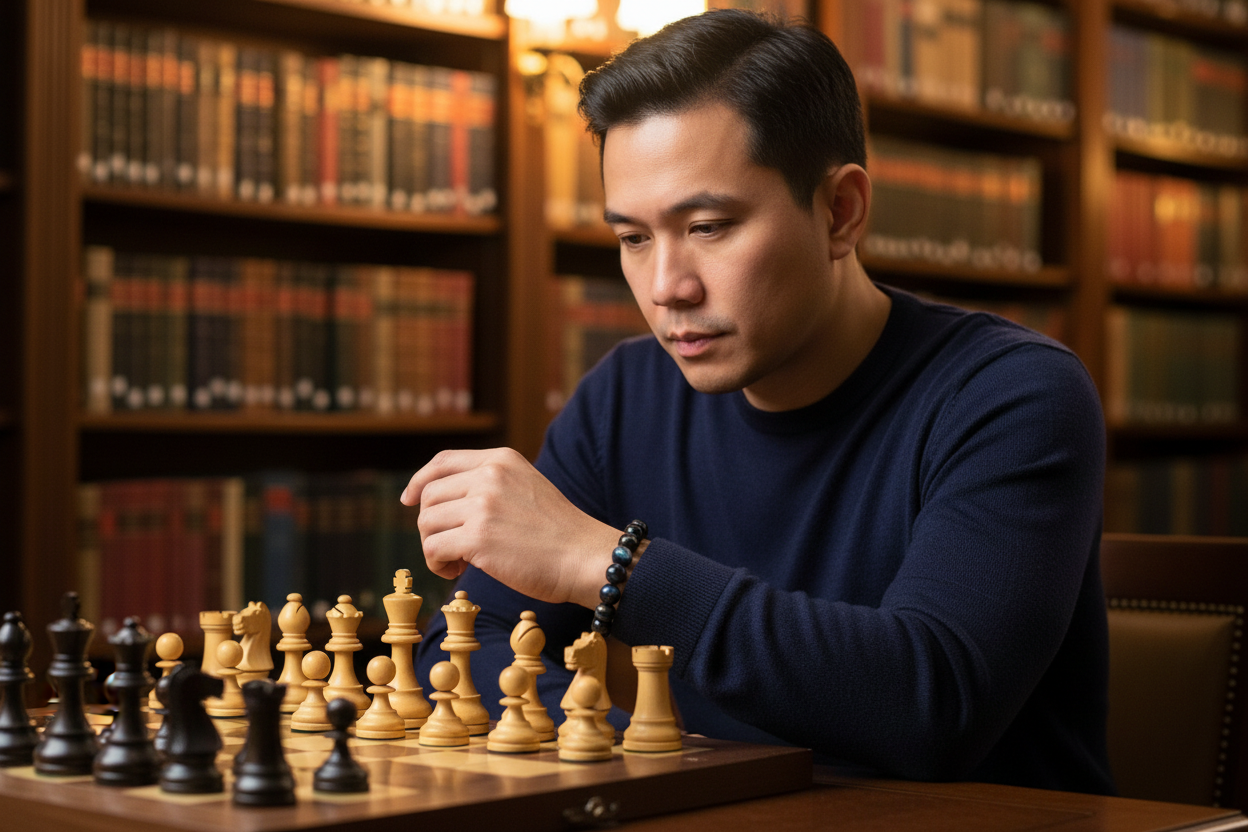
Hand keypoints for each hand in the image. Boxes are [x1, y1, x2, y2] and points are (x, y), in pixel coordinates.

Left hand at [400, 448, 618, 607]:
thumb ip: (490, 485)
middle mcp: (489, 476)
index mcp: (501, 460)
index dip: (419, 481)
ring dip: (434, 547)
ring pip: (427, 523)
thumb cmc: (558, 533)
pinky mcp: (478, 538)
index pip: (442, 462)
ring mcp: (483, 505)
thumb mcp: (525, 488)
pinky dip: (437, 564)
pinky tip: (457, 571)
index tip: (408, 500)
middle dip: (431, 525)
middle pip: (429, 496)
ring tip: (456, 562)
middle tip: (451, 548)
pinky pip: (433, 548)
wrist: (586, 556)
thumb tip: (439, 504)